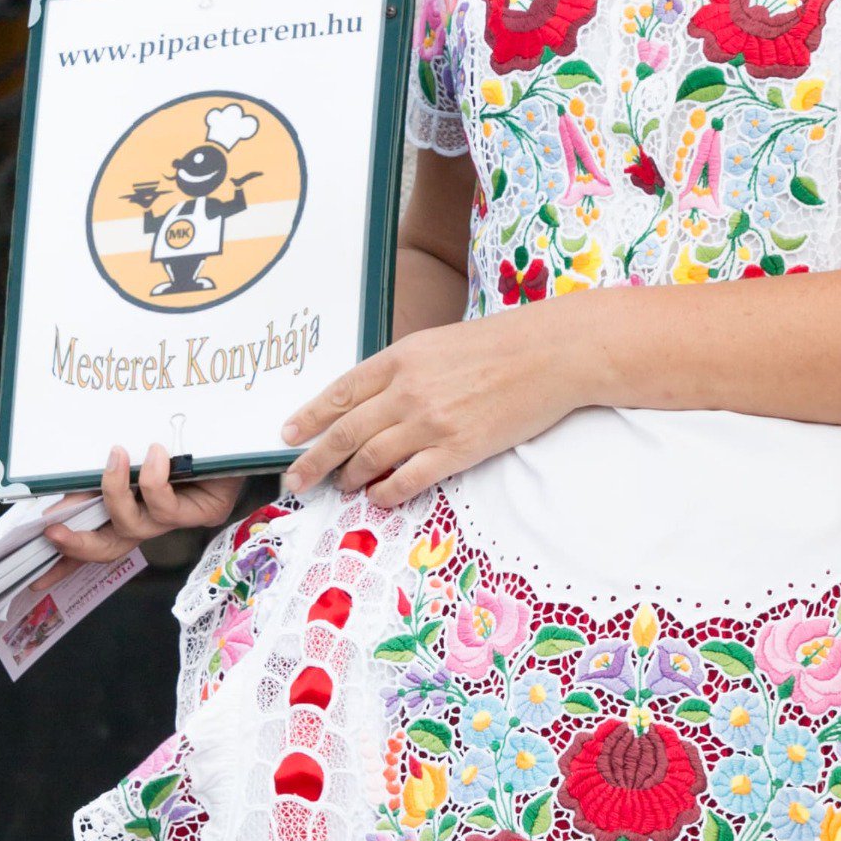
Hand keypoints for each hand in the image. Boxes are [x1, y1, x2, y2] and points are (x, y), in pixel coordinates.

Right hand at [47, 444, 246, 564]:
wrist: (234, 421)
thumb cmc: (181, 430)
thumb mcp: (131, 449)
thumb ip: (103, 469)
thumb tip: (59, 482)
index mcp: (136, 507)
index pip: (96, 542)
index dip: (67, 562)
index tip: (35, 578)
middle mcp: (156, 519)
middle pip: (110, 549)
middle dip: (78, 545)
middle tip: (53, 529)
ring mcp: (181, 520)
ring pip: (134, 527)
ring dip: (115, 493)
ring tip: (115, 456)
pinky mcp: (207, 513)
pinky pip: (166, 506)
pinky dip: (153, 478)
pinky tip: (155, 453)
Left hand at [282, 303, 596, 506]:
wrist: (552, 354)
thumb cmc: (501, 345)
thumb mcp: (439, 343)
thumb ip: (402, 369)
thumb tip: (371, 401)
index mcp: (401, 358)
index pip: (340, 393)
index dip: (308, 417)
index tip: (287, 435)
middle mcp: (408, 391)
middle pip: (345, 433)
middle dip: (313, 461)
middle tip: (295, 480)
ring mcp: (431, 423)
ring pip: (371, 459)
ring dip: (350, 478)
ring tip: (342, 486)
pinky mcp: (457, 450)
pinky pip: (407, 480)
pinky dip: (386, 493)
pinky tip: (378, 497)